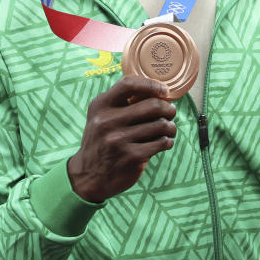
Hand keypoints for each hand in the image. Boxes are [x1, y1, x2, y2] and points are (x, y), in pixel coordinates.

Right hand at [67, 76, 176, 202]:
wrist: (89, 175)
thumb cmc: (102, 141)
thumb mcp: (101, 117)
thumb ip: (121, 103)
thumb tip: (157, 92)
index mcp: (100, 106)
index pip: (128, 84)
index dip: (151, 84)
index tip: (164, 91)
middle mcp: (107, 121)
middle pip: (152, 105)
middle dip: (168, 109)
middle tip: (171, 112)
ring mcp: (119, 140)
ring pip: (160, 125)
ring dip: (171, 127)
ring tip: (169, 129)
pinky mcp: (132, 157)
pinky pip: (161, 142)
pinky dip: (167, 141)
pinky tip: (164, 142)